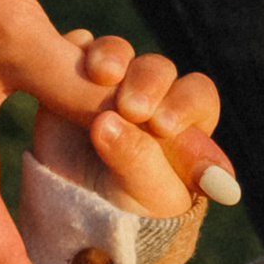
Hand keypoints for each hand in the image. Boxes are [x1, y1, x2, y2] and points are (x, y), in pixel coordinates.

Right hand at [26, 59, 220, 222]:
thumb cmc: (129, 212)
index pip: (196, 95)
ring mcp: (109, 84)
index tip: (163, 127)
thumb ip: (135, 158)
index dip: (184, 103)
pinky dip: (73, 47)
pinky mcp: (68, 77)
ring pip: (118, 53)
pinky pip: (74, 47)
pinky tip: (67, 63)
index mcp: (184, 123)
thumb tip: (106, 122)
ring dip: (112, 56)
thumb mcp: (142, 193)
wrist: (74, 216)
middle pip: (157, 69)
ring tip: (102, 74)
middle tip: (131, 109)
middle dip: (147, 83)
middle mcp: (150, 96)